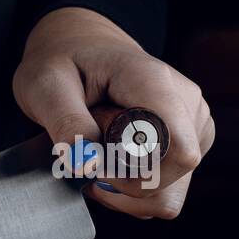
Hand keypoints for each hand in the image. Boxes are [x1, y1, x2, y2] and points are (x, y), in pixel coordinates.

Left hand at [13, 7, 214, 218]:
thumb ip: (66, 123)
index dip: (134, 175)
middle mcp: (187, 104)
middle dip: (120, 180)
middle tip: (88, 142)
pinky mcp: (188, 141)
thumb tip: (87, 165)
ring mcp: (193, 124)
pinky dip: (131, 188)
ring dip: (124, 186)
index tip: (94, 159)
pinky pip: (165, 189)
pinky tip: (108, 161)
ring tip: (98, 147)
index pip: (179, 153)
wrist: (79, 46)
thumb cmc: (60, 62)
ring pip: (168, 193)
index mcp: (156, 84)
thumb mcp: (45, 86)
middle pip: (171, 179)